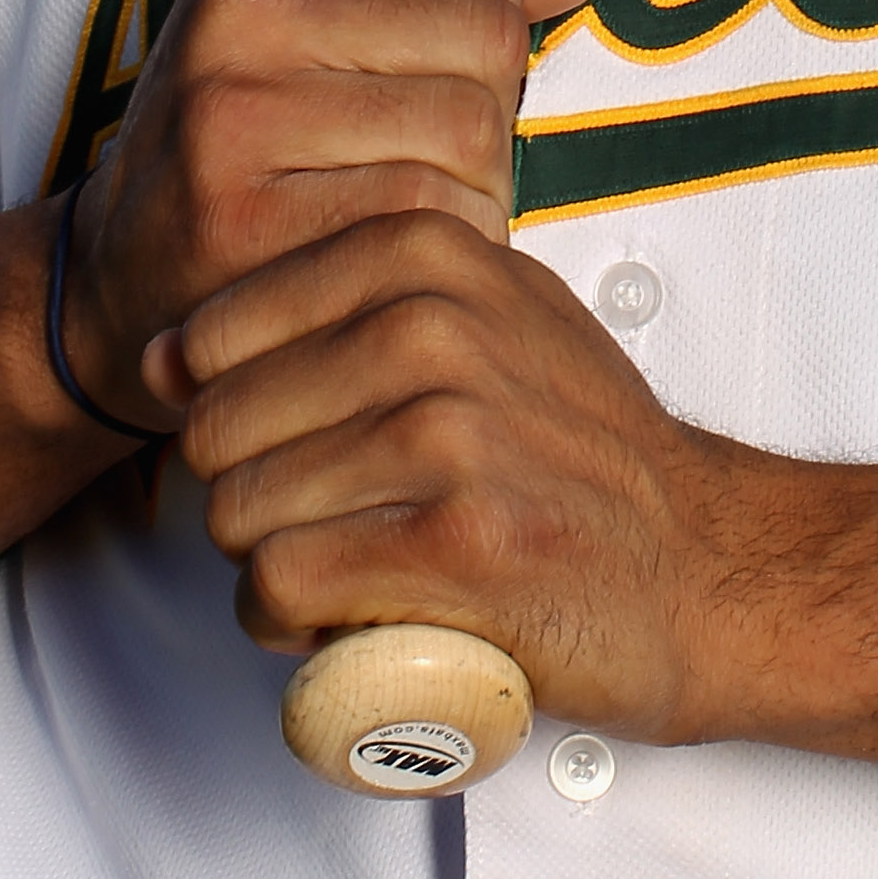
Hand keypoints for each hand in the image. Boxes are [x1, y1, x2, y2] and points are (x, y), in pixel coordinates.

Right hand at [56, 0, 603, 434]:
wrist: (124, 274)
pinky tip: (391, 251)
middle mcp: (237, 8)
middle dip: (490, 109)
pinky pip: (430, 217)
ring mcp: (232, 114)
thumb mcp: (333, 20)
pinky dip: (442, 244)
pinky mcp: (245, 221)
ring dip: (476, 186)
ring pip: (470, 131)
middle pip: (487, 39)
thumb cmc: (250, 140)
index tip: (435, 63)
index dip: (494, 18)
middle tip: (422, 151)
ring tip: (408, 200)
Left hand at [174, 211, 793, 738]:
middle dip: (247, 495)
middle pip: (216, 431)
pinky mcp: (452, 545)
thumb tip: (170, 350)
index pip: (215, 334)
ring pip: (238, 513)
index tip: (289, 451)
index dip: (230, 413)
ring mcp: (443, 434)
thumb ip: (346, 309)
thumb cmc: (582, 453)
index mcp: (425, 255)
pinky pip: (280, 586)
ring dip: (268, 567)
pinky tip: (345, 619)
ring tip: (346, 570)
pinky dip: (290, 624)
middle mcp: (430, 328)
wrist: (707, 565)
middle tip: (324, 526)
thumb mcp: (486, 320)